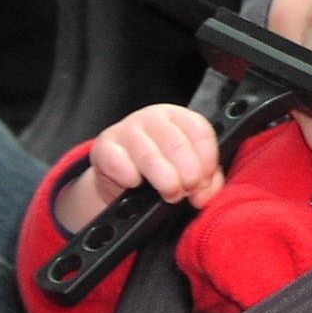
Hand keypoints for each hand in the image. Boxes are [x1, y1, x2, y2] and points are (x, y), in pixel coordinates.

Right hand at [53, 104, 224, 232]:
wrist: (120, 182)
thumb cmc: (161, 171)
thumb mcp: (188, 172)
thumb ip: (206, 182)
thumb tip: (203, 194)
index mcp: (179, 117)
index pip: (200, 131)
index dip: (207, 160)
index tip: (205, 181)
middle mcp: (153, 117)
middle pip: (177, 145)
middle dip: (188, 174)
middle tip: (187, 190)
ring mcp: (126, 129)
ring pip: (150, 155)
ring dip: (164, 180)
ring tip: (170, 194)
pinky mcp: (104, 146)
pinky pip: (118, 161)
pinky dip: (130, 177)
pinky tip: (136, 183)